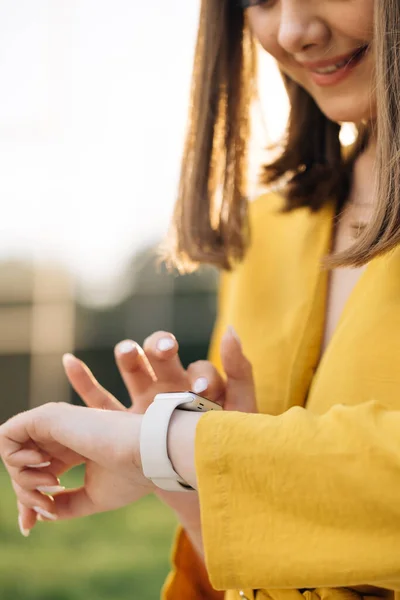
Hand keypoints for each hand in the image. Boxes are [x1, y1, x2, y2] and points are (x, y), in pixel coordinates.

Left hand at [0, 403, 151, 534]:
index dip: (27, 501)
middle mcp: (60, 434)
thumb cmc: (130, 474)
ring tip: (49, 486)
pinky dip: (12, 457)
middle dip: (23, 493)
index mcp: (72, 449)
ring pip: (11, 451)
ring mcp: (53, 422)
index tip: (29, 526)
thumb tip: (38, 512)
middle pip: (21, 466)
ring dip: (20, 478)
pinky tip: (40, 467)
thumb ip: (64, 504)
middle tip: (44, 504)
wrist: (146, 455)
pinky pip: (6, 434)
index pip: (37, 473)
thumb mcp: (91, 497)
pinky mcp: (47, 416)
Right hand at [61, 326, 255, 556]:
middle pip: (161, 356)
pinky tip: (69, 361)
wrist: (201, 483)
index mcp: (198, 384)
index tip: (201, 388)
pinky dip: (82, 379)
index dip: (200, 374)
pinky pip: (98, 399)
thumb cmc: (223, 444)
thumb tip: (230, 329)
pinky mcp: (122, 423)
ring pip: (133, 369)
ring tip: (128, 352)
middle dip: (161, 348)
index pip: (199, 368)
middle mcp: (170, 386)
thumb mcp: (241, 410)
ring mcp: (143, 402)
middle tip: (165, 351)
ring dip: (129, 355)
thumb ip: (241, 370)